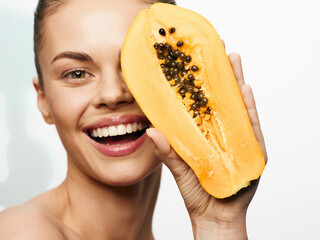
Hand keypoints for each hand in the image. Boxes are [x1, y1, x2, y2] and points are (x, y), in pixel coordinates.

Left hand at [146, 52, 266, 239]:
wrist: (214, 215)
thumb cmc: (197, 192)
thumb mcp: (179, 168)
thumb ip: (167, 151)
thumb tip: (149, 130)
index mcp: (204, 133)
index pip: (202, 102)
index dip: (200, 82)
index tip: (195, 60)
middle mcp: (222, 132)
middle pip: (222, 99)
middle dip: (221, 74)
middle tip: (218, 49)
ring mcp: (238, 139)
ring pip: (238, 107)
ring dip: (236, 84)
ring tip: (232, 61)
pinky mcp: (252, 150)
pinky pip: (251, 126)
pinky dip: (249, 109)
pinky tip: (245, 90)